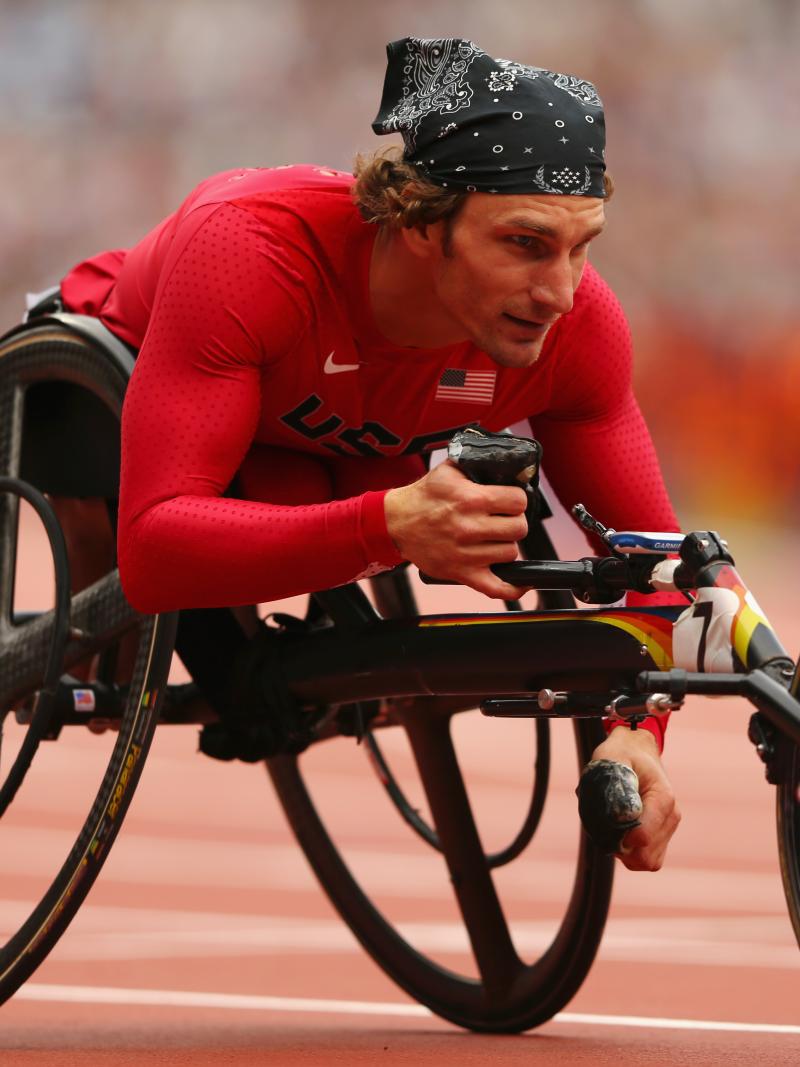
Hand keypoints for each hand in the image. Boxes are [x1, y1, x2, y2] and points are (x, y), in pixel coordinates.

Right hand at [384, 460, 527, 599]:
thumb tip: (505, 462)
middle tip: (502, 520)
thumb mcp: (449, 470)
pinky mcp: (461, 573)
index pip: (518, 501)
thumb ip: (476, 463)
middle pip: (519, 528)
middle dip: (514, 522)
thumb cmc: (424, 497)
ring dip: (505, 545)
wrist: (396, 522)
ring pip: (510, 553)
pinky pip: (496, 588)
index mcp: (471, 499)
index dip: (517, 500)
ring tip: (492, 539)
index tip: (510, 502)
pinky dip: (512, 589)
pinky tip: (520, 583)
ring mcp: (466, 554)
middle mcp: (470, 527)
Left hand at [589, 726, 680, 870]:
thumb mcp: (612, 759)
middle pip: (644, 856)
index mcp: (662, 798)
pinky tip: (619, 831)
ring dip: (623, 851)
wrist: (636, 751)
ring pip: (645, 862)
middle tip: (603, 824)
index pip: (643, 837)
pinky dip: (629, 853)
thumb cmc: (621, 754)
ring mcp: (668, 829)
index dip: (619, 837)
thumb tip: (622, 817)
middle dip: (619, 847)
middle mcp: (671, 816)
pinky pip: (645, 860)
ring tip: (611, 825)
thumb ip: (616, 784)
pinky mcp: (662, 837)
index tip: (605, 822)